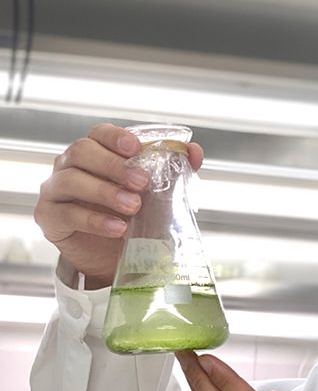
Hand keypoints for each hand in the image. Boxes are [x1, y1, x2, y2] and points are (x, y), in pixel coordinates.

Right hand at [34, 123, 203, 288]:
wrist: (116, 256)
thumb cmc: (134, 217)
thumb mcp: (159, 194)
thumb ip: (176, 171)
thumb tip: (195, 152)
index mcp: (96, 153)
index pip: (99, 133)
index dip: (115, 137)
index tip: (135, 148)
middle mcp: (70, 166)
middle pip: (81, 151)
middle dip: (113, 165)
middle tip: (141, 182)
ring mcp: (56, 190)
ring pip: (70, 179)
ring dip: (105, 192)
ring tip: (133, 207)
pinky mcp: (49, 217)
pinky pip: (66, 213)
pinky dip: (93, 220)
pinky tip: (117, 227)